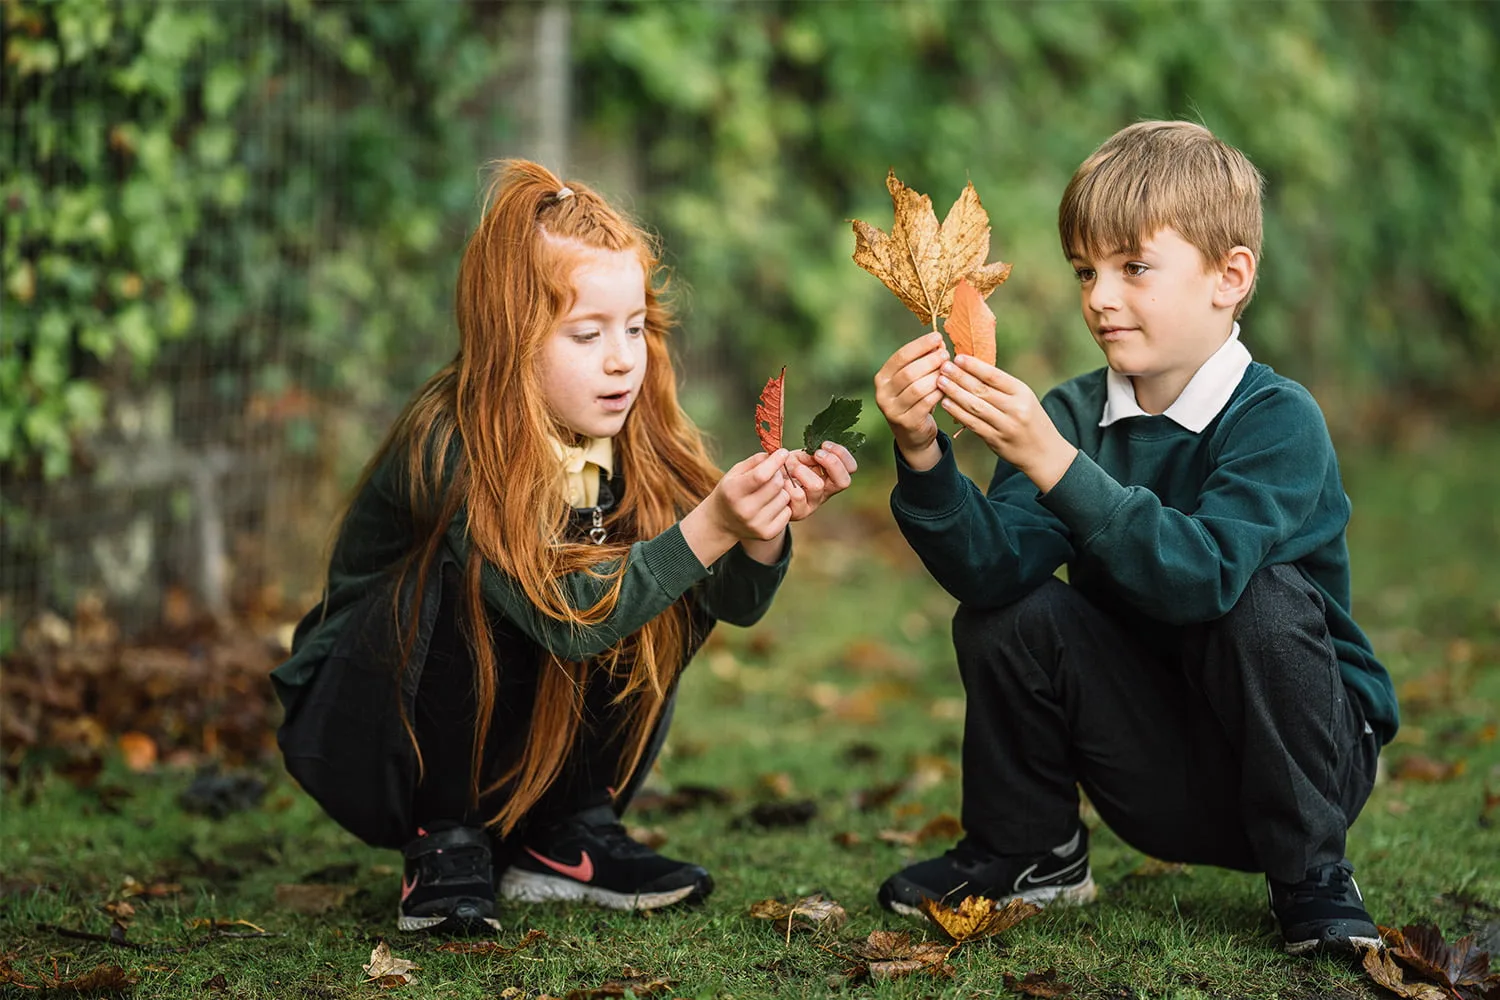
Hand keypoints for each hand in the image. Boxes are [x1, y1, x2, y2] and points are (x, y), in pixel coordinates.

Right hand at [680, 450, 791, 567]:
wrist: (722, 521)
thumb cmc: (731, 491)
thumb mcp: (736, 472)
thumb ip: (756, 461)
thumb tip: (778, 454)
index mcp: (733, 491)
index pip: (761, 475)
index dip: (775, 462)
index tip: (783, 453)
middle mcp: (744, 510)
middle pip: (776, 484)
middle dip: (778, 475)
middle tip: (773, 474)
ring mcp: (756, 524)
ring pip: (784, 497)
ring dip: (781, 491)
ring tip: (769, 493)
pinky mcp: (767, 534)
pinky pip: (788, 512)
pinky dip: (783, 506)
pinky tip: (771, 506)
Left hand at [784, 442, 856, 519]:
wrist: (768, 487)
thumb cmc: (785, 470)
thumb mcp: (799, 457)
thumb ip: (809, 454)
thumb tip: (816, 452)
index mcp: (830, 476)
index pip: (850, 468)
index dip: (841, 454)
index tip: (824, 444)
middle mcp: (826, 491)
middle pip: (844, 481)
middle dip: (832, 463)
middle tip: (817, 454)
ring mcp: (814, 503)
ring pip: (817, 486)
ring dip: (803, 472)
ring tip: (792, 469)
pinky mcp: (800, 512)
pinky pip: (797, 496)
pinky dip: (788, 484)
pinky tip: (781, 481)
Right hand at [874, 331, 947, 470]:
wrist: (913, 434)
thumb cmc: (915, 400)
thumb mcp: (914, 379)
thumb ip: (923, 360)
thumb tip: (939, 342)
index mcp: (882, 378)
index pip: (901, 356)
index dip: (921, 345)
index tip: (937, 337)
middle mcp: (882, 394)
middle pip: (909, 371)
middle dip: (931, 360)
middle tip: (946, 355)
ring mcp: (892, 410)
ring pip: (918, 388)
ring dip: (936, 377)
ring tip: (949, 370)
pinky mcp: (907, 422)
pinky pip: (926, 403)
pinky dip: (939, 393)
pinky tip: (947, 387)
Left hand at [938, 355, 1077, 491]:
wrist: (1045, 452)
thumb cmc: (1031, 419)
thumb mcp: (1024, 398)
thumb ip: (1002, 387)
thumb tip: (971, 369)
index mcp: (1022, 392)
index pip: (994, 376)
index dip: (974, 366)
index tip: (957, 358)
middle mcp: (1015, 408)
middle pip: (982, 390)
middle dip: (960, 377)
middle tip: (943, 367)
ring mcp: (1005, 426)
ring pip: (975, 406)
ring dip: (955, 393)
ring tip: (940, 382)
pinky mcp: (996, 441)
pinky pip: (973, 424)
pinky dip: (958, 413)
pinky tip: (946, 403)